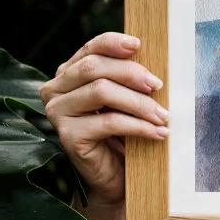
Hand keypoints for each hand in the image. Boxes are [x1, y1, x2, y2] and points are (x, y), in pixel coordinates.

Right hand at [40, 32, 168, 208]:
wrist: (115, 175)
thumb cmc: (123, 132)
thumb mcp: (125, 98)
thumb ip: (128, 77)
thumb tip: (153, 62)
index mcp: (69, 72)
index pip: (91, 48)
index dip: (114, 43)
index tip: (139, 45)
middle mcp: (56, 89)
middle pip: (94, 67)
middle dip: (131, 73)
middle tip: (159, 85)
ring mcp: (57, 112)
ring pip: (101, 91)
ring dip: (139, 102)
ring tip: (163, 115)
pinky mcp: (67, 136)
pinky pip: (108, 122)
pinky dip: (139, 126)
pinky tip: (158, 132)